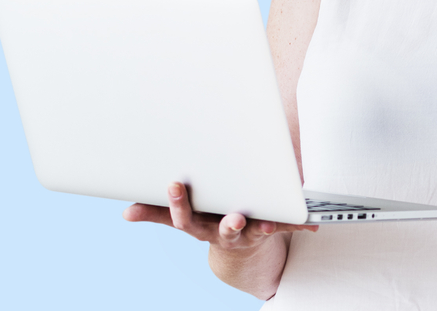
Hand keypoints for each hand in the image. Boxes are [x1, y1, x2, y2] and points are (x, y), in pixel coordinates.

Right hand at [122, 182, 316, 250]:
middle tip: (234, 218)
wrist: (241, 252)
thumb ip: (158, 213)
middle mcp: (223, 233)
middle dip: (228, 223)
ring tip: (270, 225)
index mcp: (201, 226)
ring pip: (255, 231)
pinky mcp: (269, 231)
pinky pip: (285, 226)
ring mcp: (248, 234)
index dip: (179, 203)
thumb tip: (126, 213)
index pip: (185, 217)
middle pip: (223, 229)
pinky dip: (298, 223)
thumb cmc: (210, 222)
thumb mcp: (186, 218)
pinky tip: (310, 223)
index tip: (175, 184)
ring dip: (263, 228)